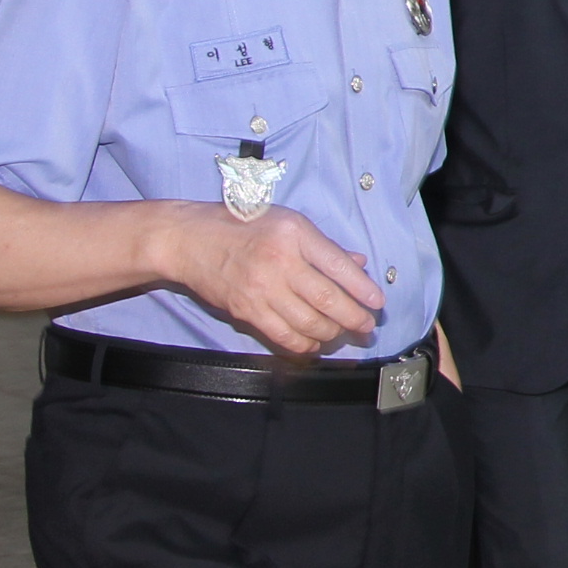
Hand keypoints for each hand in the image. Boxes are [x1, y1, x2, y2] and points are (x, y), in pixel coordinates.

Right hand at [162, 204, 385, 358]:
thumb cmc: (243, 226)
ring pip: (309, 322)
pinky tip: (315, 343)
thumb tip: (358, 264)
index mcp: (295, 234)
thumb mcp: (289, 222)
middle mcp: (280, 261)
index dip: (363, 289)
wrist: (190, 240)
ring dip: (332, 333)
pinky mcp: (246, 311)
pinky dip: (305, 345)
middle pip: (328, 299)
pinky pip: (283, 336)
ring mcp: (262, 289)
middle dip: (354, 318)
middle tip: (367, 327)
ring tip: (343, 333)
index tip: (377, 303)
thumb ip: (324, 246)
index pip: (338, 266)